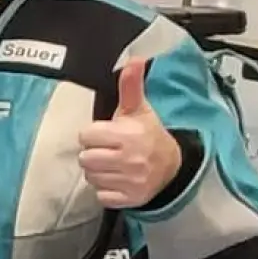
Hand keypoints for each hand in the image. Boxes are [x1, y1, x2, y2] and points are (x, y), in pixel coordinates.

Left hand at [78, 59, 183, 208]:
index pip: (86, 136)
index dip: (92, 135)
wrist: (173, 165)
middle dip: (93, 153)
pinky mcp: (130, 199)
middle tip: (108, 151)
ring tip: (113, 165)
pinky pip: (101, 196)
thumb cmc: (148, 134)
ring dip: (98, 172)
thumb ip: (130, 86)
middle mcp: (130, 159)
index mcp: (128, 135)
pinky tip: (117, 180)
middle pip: (85, 158)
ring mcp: (131, 181)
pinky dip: (106, 190)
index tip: (106, 135)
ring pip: (91, 177)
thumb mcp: (139, 109)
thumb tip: (134, 59)